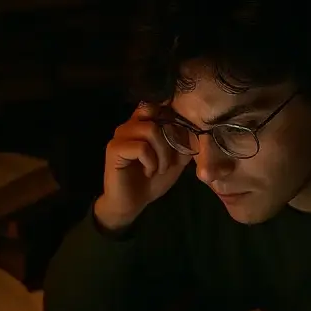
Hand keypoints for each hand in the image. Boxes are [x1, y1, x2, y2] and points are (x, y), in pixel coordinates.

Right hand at [95, 103, 192, 230]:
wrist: (130, 204)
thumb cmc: (151, 181)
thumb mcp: (174, 162)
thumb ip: (183, 145)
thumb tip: (196, 132)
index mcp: (142, 124)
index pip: (157, 106)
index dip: (171, 120)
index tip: (178, 140)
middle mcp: (129, 125)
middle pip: (156, 114)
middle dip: (170, 138)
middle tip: (169, 160)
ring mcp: (120, 135)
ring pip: (150, 130)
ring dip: (162, 153)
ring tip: (159, 168)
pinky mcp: (114, 149)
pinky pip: (141, 147)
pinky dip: (151, 162)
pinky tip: (148, 172)